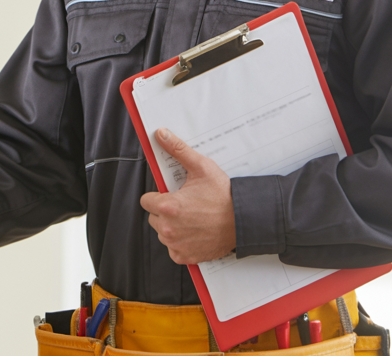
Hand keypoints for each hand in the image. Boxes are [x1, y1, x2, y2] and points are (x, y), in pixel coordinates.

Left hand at [140, 128, 235, 263]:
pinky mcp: (185, 256)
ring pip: (162, 233)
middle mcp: (168, 229)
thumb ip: (178, 150)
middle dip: (165, 211)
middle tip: (186, 205)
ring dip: (172, 226)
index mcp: (168, 207)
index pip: (146, 201)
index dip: (158, 196)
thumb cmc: (224, 196)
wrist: (245, 221)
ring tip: (192, 218)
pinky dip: (181, 242)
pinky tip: (195, 232)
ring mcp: (176, 245)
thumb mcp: (201, 168)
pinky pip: (173, 248)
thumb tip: (161, 134)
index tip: (172, 194)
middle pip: (154, 217)